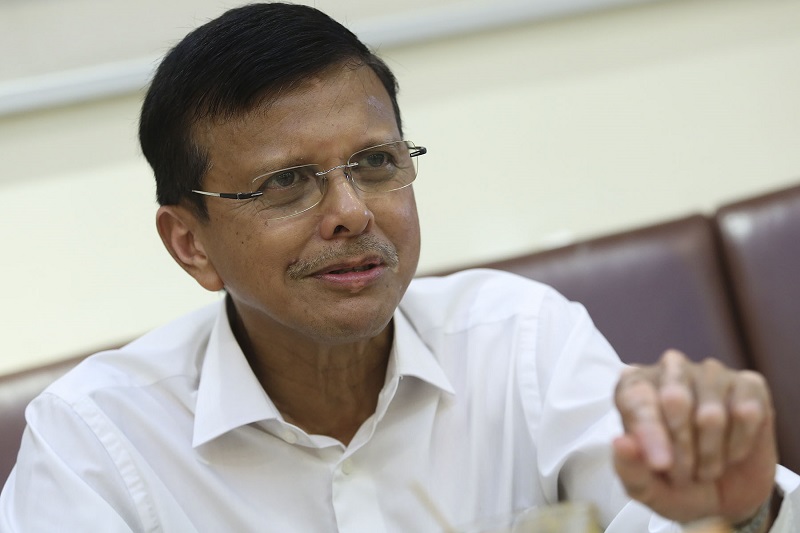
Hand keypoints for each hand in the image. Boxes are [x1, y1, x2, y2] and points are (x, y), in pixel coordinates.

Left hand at [613, 350, 776, 525]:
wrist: (725, 495)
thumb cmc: (675, 483)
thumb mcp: (647, 489)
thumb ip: (629, 469)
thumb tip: (620, 443)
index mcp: (634, 386)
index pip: (636, 398)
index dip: (650, 433)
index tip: (660, 464)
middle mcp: (671, 369)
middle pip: (674, 398)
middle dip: (682, 447)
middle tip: (683, 474)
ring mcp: (711, 372)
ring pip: (711, 413)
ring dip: (710, 453)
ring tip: (706, 467)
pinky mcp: (749, 384)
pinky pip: (746, 413)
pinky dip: (738, 445)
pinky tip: (732, 451)